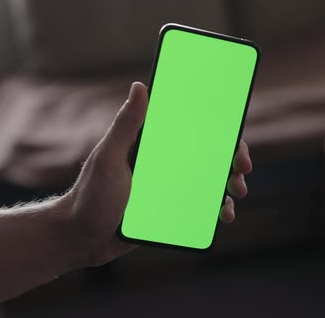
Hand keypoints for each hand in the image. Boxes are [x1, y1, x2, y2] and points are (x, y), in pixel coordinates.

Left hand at [60, 82, 252, 265]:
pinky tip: (224, 215)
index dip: (217, 129)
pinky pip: (200, 208)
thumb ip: (126, 126)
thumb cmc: (89, 195)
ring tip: (238, 194)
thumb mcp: (108, 158)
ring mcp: (170, 189)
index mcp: (152, 146)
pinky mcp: (171, 212)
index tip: (234, 132)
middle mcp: (164, 164)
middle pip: (208, 156)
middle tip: (243, 168)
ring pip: (209, 182)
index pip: (191, 129)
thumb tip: (139, 86)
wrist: (81, 238)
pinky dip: (216, 209)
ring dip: (230, 185)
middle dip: (232, 159)